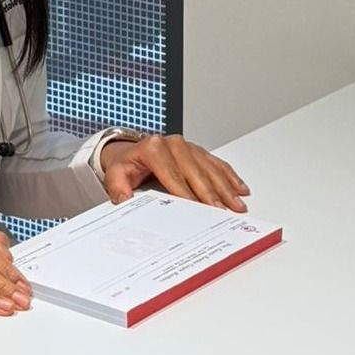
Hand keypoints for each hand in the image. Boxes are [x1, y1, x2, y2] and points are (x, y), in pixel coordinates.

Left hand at [100, 134, 250, 210]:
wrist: (130, 152)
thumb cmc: (126, 165)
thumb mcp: (116, 174)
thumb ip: (117, 187)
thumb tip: (124, 199)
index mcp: (153, 148)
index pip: (173, 175)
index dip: (186, 193)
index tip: (197, 208)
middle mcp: (173, 144)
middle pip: (195, 172)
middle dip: (210, 193)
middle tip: (222, 210)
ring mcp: (187, 146)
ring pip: (210, 168)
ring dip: (225, 187)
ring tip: (236, 204)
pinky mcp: (196, 150)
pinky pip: (216, 163)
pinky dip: (229, 176)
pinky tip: (239, 188)